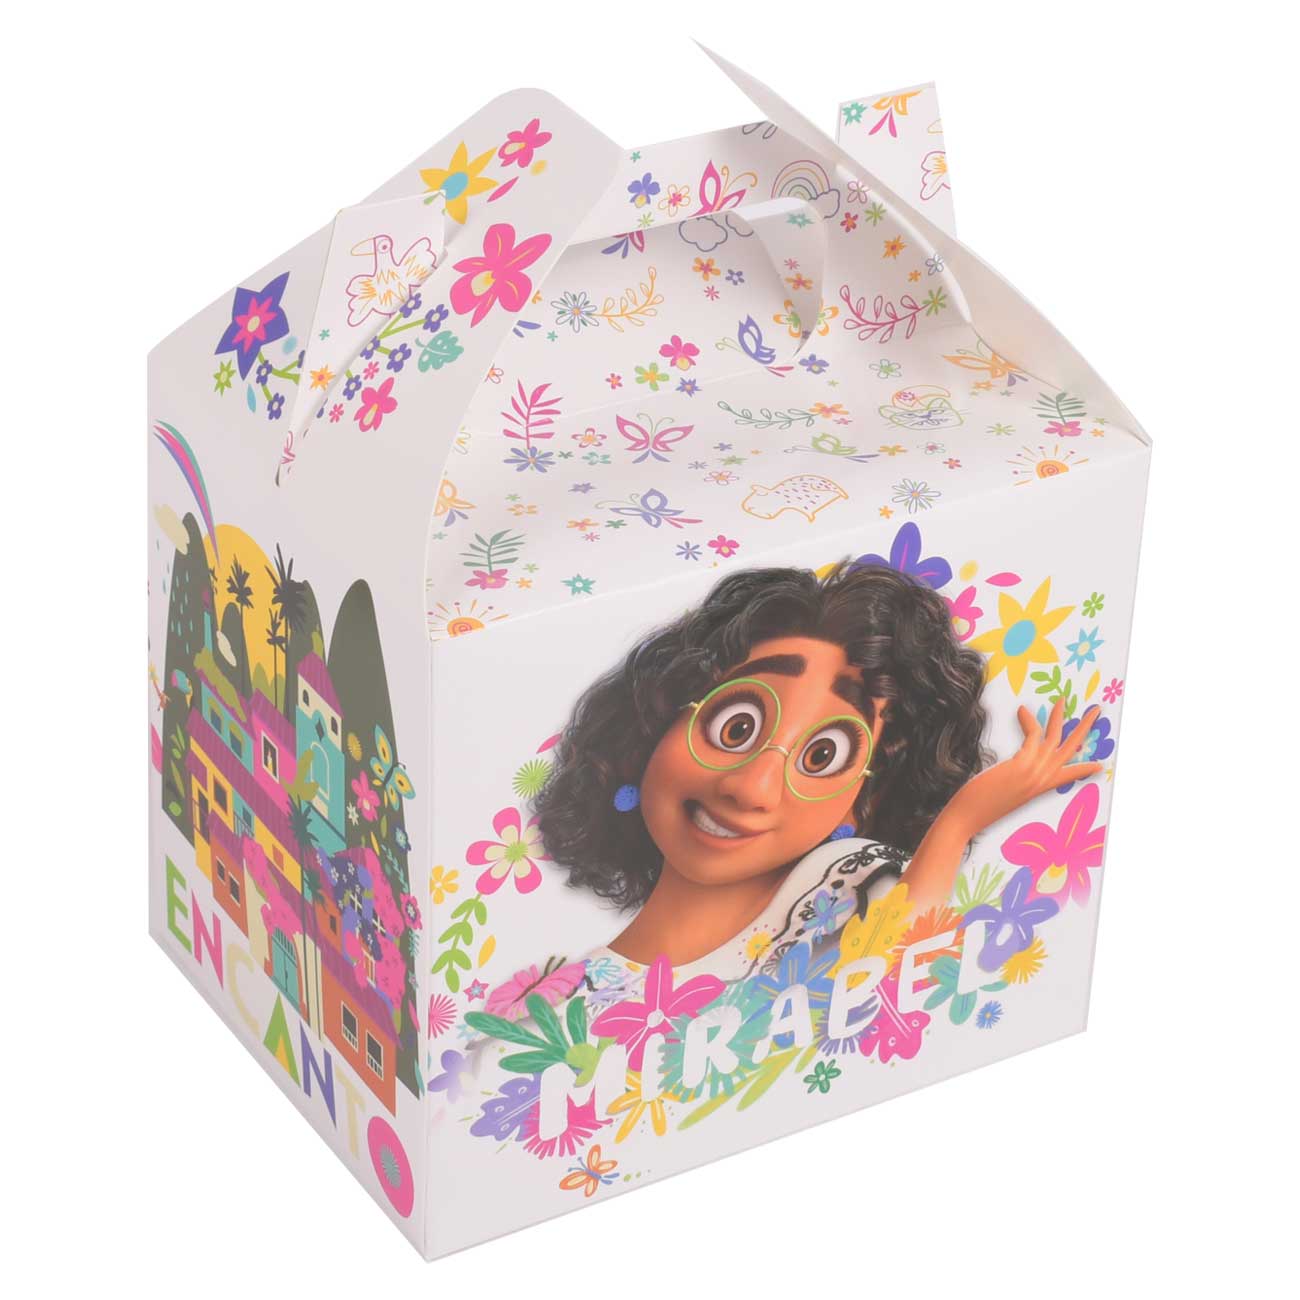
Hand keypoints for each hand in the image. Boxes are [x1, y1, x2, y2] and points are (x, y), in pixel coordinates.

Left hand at [949, 698, 1104, 836]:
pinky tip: (1022, 710)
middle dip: (1085, 728)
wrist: (967, 819)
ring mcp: (1034, 773)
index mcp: (1039, 789)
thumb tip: (1009, 774)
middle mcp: (1041, 780)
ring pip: (1055, 738)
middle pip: (1070, 749)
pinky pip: (1033, 736)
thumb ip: (1014, 783)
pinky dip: (1029, 720)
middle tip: (1095, 711)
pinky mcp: (1022, 765)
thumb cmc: (978, 807)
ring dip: (1059, 716)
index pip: (1068, 776)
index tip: (1099, 764)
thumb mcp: (1004, 795)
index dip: (1083, 769)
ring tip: (1062, 700)